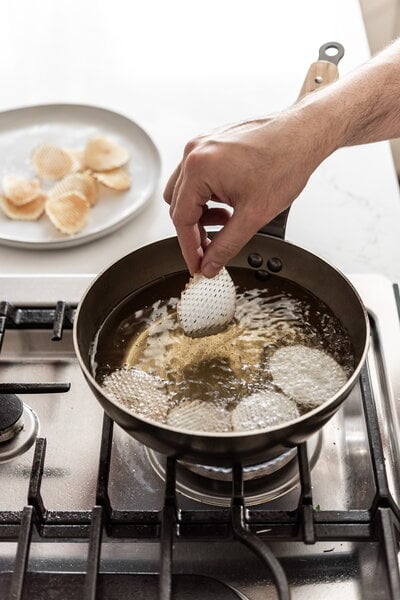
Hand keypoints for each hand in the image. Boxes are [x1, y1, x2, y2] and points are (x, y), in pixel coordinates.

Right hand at [164, 109, 333, 276]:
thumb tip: (210, 264)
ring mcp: (202, 145)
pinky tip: (229, 204)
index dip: (189, 249)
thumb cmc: (285, 163)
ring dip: (202, 213)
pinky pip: (198, 176)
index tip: (198, 266)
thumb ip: (226, 245)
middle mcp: (194, 152)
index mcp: (198, 168)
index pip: (181, 219)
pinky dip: (208, 196)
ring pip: (186, 192)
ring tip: (227, 222)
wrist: (305, 133)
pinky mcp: (212, 144)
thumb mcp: (254, 216)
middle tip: (212, 250)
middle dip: (196, 232)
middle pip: (179, 205)